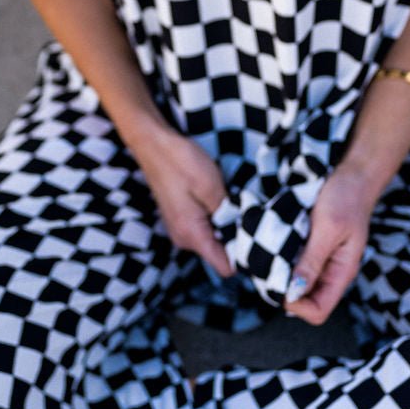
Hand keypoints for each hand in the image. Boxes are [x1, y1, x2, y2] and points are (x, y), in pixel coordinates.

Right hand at [131, 121, 235, 279]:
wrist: (152, 142)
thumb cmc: (180, 161)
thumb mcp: (211, 186)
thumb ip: (229, 214)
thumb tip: (246, 233)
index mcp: (191, 235)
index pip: (225, 267)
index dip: (245, 256)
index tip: (257, 236)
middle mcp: (183, 239)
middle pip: (221, 253)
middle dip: (236, 235)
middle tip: (245, 209)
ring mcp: (180, 229)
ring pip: (214, 238)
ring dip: (226, 222)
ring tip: (230, 199)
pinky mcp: (181, 218)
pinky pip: (205, 227)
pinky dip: (216, 216)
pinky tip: (217, 196)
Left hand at [283, 165, 379, 324]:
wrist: (353, 175)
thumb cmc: (346, 198)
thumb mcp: (328, 228)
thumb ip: (312, 260)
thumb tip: (293, 292)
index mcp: (341, 273)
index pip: (318, 311)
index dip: (296, 305)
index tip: (278, 283)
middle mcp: (330, 272)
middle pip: (304, 301)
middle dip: (283, 290)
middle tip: (268, 269)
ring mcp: (320, 260)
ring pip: (295, 283)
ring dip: (280, 274)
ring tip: (270, 255)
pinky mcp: (311, 247)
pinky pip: (293, 263)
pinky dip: (281, 258)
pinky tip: (274, 244)